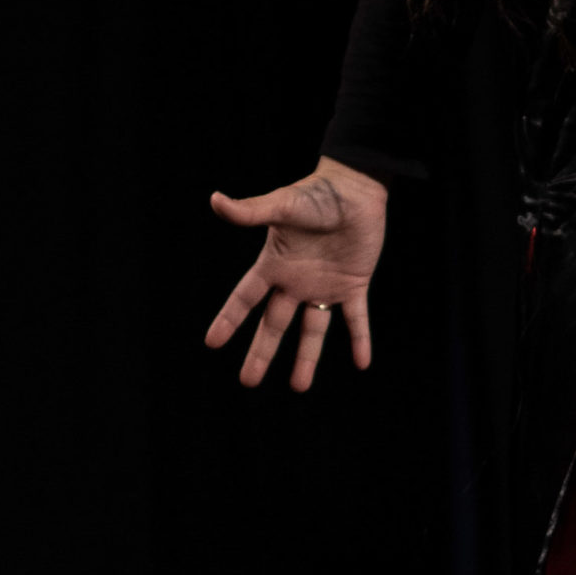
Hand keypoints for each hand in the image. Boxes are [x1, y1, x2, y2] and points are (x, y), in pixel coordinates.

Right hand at [204, 158, 387, 391]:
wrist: (357, 188)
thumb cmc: (318, 193)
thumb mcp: (283, 205)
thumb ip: (251, 210)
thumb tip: (215, 200)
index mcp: (275, 265)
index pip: (245, 298)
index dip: (229, 319)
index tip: (212, 343)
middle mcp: (296, 281)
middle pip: (274, 324)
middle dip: (261, 353)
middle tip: (247, 382)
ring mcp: (325, 286)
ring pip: (312, 330)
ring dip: (306, 358)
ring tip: (299, 387)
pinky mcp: (354, 285)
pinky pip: (356, 318)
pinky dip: (360, 340)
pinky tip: (363, 363)